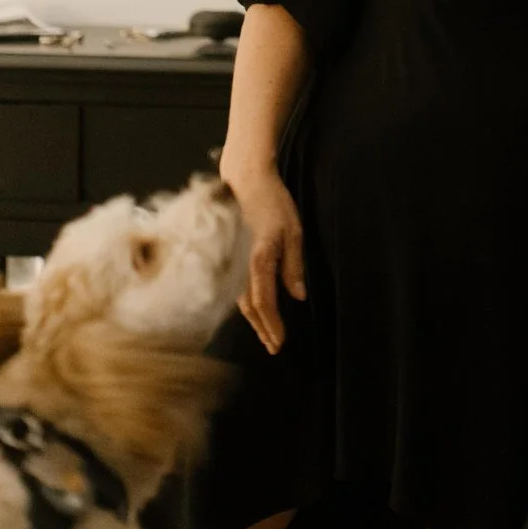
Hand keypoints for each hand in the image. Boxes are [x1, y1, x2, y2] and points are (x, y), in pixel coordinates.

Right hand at [227, 167, 305, 352]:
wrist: (244, 180)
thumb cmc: (273, 202)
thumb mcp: (293, 232)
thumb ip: (293, 266)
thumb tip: (297, 296)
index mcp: (258, 259)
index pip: (264, 302)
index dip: (272, 325)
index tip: (280, 342)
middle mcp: (240, 265)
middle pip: (250, 308)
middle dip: (263, 329)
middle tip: (274, 348)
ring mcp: (232, 261)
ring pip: (241, 301)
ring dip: (254, 321)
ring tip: (266, 336)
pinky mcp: (229, 257)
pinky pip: (236, 289)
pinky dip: (246, 305)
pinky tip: (254, 312)